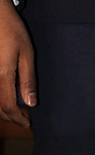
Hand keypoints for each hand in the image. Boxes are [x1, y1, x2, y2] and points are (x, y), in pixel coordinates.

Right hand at [0, 0, 35, 126]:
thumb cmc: (12, 31)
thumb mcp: (26, 54)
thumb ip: (28, 79)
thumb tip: (31, 103)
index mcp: (2, 75)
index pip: (7, 107)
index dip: (18, 118)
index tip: (28, 123)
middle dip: (10, 117)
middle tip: (24, 118)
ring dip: (2, 110)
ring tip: (16, 110)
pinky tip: (6, 97)